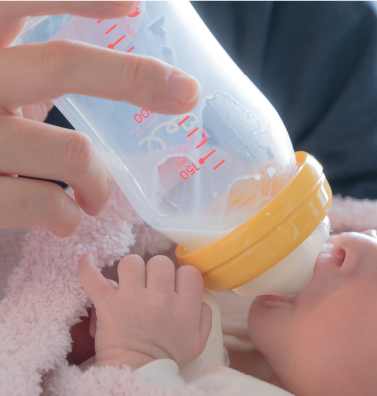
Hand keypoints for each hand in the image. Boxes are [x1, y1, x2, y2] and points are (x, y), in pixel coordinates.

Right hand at [0, 1, 200, 236]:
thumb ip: (23, 70)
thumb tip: (108, 59)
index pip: (17, 0)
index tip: (135, 2)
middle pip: (63, 64)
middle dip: (136, 77)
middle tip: (186, 93)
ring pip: (74, 153)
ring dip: (100, 183)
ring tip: (95, 199)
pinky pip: (52, 205)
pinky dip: (71, 216)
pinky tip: (66, 218)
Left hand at [77, 253, 211, 369]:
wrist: (137, 375)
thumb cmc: (167, 359)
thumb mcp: (198, 341)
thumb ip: (204, 315)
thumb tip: (199, 295)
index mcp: (185, 308)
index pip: (189, 272)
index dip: (181, 277)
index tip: (174, 287)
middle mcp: (160, 300)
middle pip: (160, 262)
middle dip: (156, 271)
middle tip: (151, 286)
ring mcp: (132, 300)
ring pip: (131, 262)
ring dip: (130, 269)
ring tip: (129, 282)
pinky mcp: (107, 304)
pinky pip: (92, 277)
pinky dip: (87, 267)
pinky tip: (88, 259)